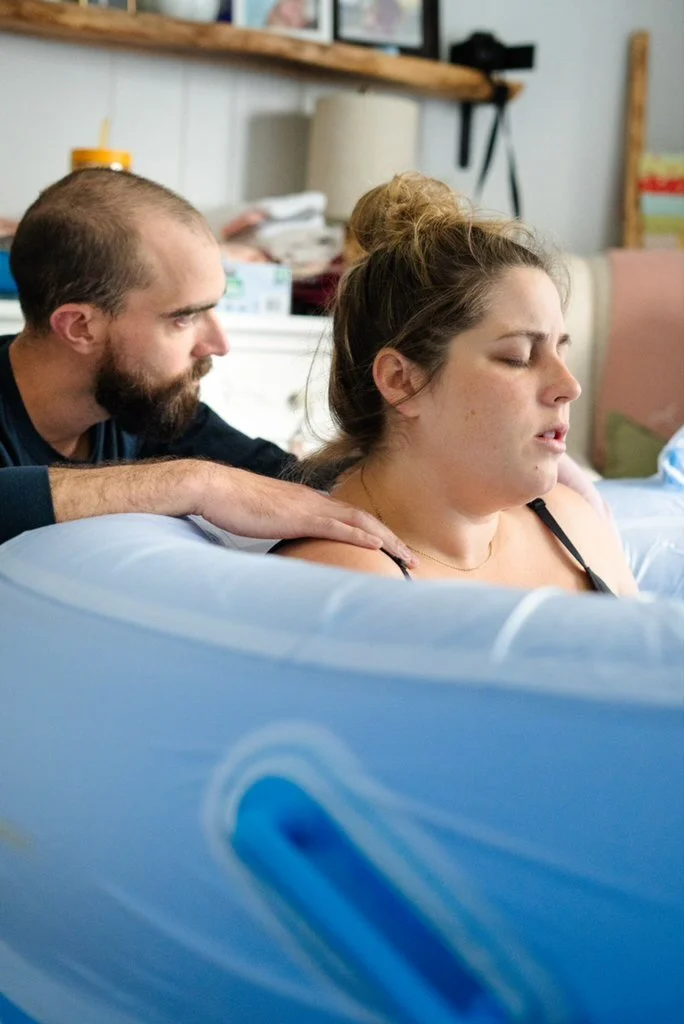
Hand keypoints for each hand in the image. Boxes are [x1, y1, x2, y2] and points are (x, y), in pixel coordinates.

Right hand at [196, 463, 417, 566]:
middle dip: (391, 540)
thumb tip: (289, 544)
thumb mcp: (264, 520)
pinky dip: (359, 535)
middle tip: (412, 562)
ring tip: (406, 558)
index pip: (350, 518)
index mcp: (308, 503)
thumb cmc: (232, 505)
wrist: (213, 488)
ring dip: (386, 540)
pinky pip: (335, 526)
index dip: (374, 535)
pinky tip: (377, 546)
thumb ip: (281, 529)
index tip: (391, 552)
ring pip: (358, 521)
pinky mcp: (296, 516)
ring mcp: (307, 507)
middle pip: (363, 519)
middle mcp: (314, 501)